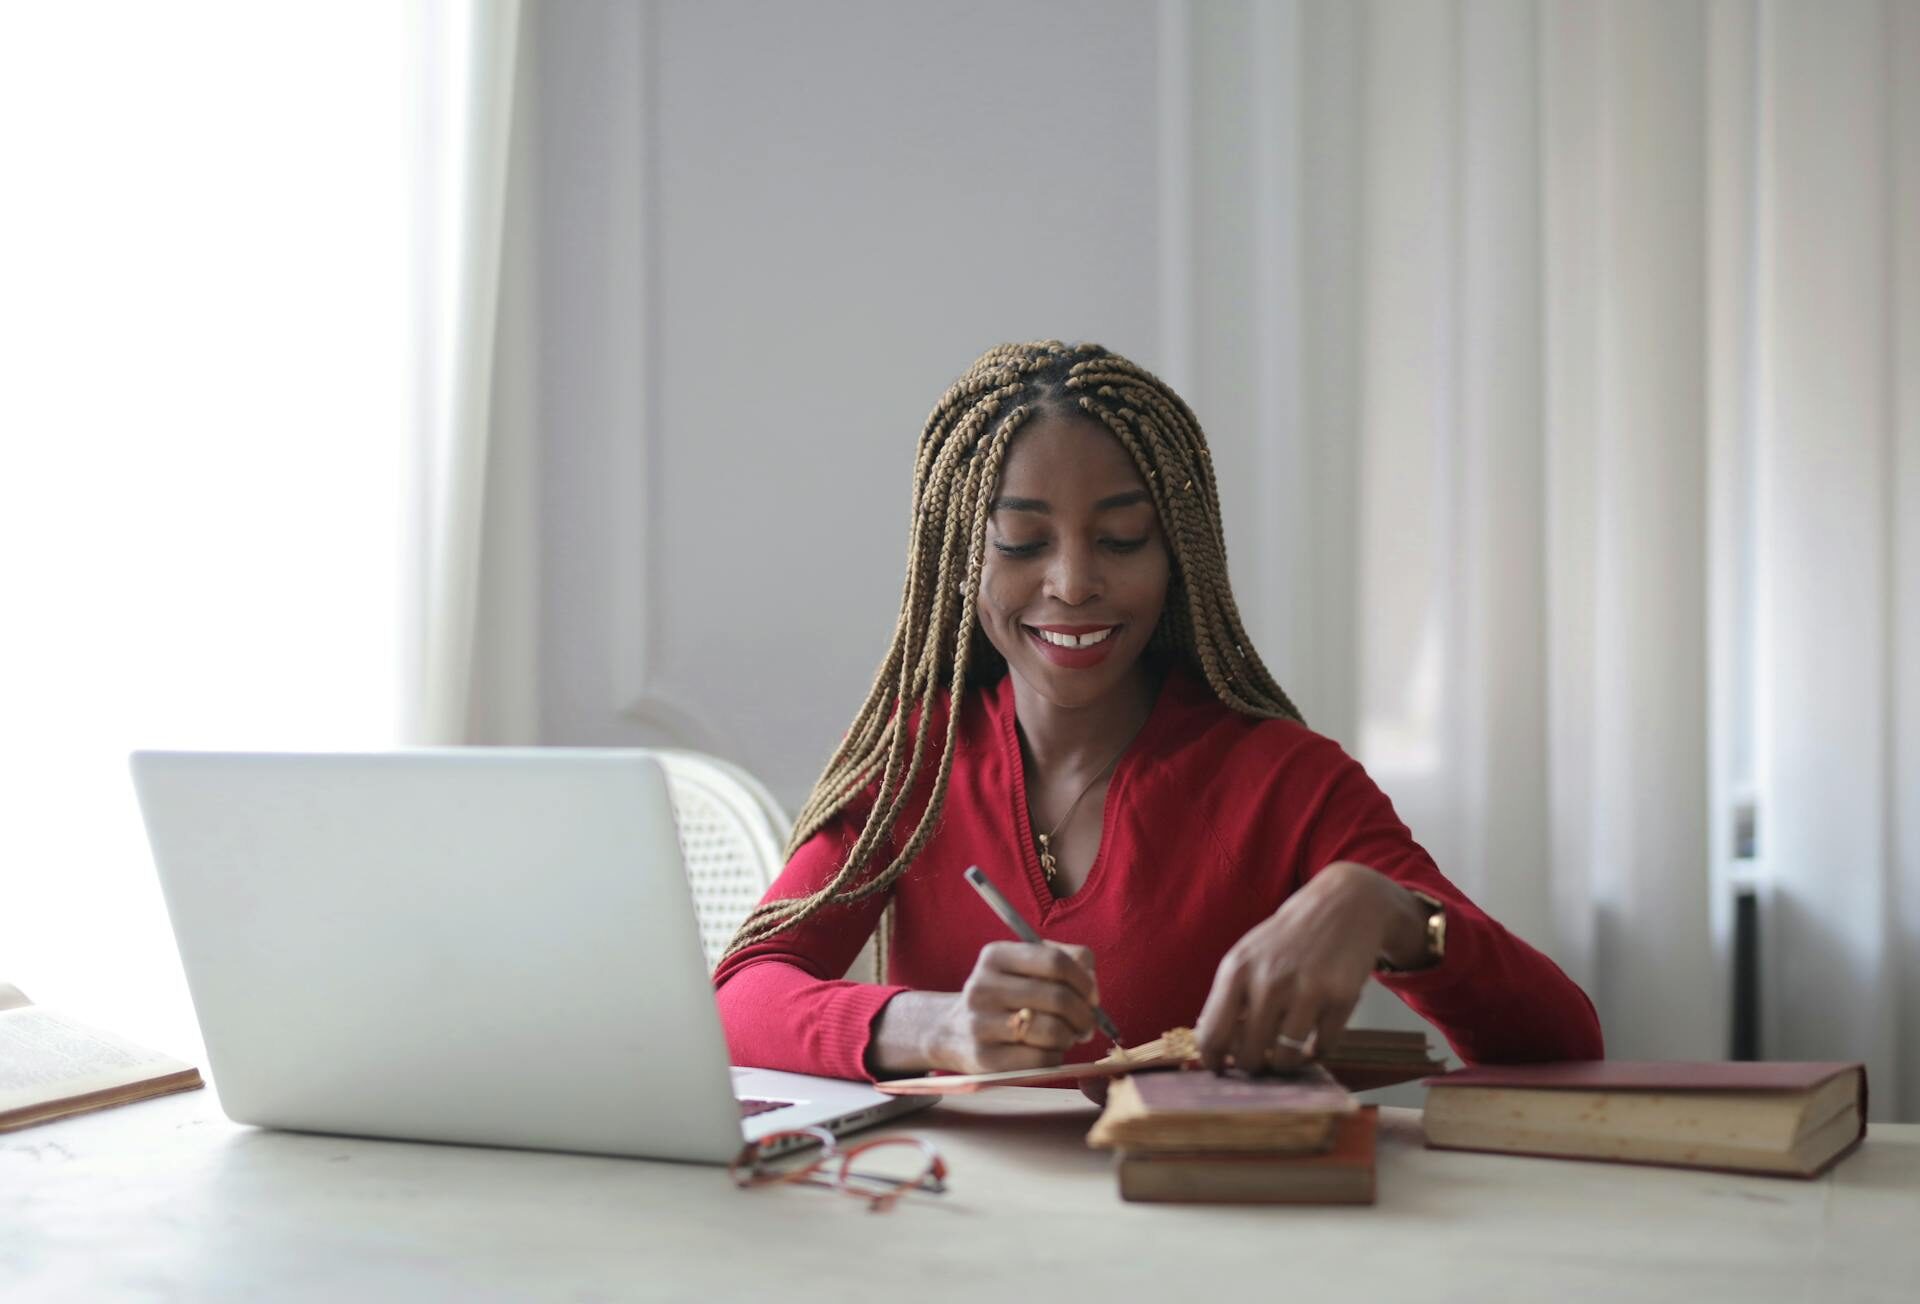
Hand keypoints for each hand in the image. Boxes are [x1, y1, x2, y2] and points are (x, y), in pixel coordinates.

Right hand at [934, 941, 1100, 1074]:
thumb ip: (1066, 961)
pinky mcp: (984, 1058)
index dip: (1084, 981)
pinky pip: (1041, 1059)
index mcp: (995, 956)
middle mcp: (983, 987)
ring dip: (1070, 1036)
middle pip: (1058, 997)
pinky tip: (1048, 1051)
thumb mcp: (1024, 967)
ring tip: (1066, 1036)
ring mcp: (980, 1023)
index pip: (1055, 961)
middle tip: (1086, 1023)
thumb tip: (1092, 985)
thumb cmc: (1005, 997)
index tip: (1091, 996)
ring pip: (1052, 1030)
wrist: (952, 1031)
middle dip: (1084, 1014)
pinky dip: (1056, 1056)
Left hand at [1194, 861, 1420, 1073]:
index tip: (1220, 1069)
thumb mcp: (1247, 957)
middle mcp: (1268, 981)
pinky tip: (1314, 1037)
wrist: (1342, 906)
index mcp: (1236, 971)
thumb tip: (1212, 1047)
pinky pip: (1323, 1048)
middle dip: (1252, 1067)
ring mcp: (1306, 990)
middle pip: (1248, 1055)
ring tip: (1286, 1054)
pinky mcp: (1340, 998)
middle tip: (1259, 1062)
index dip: (1212, 1061)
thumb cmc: (1287, 939)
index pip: (1212, 1035)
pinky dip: (1317, 1051)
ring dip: (1285, 1064)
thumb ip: (1228, 997)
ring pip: (1285, 1059)